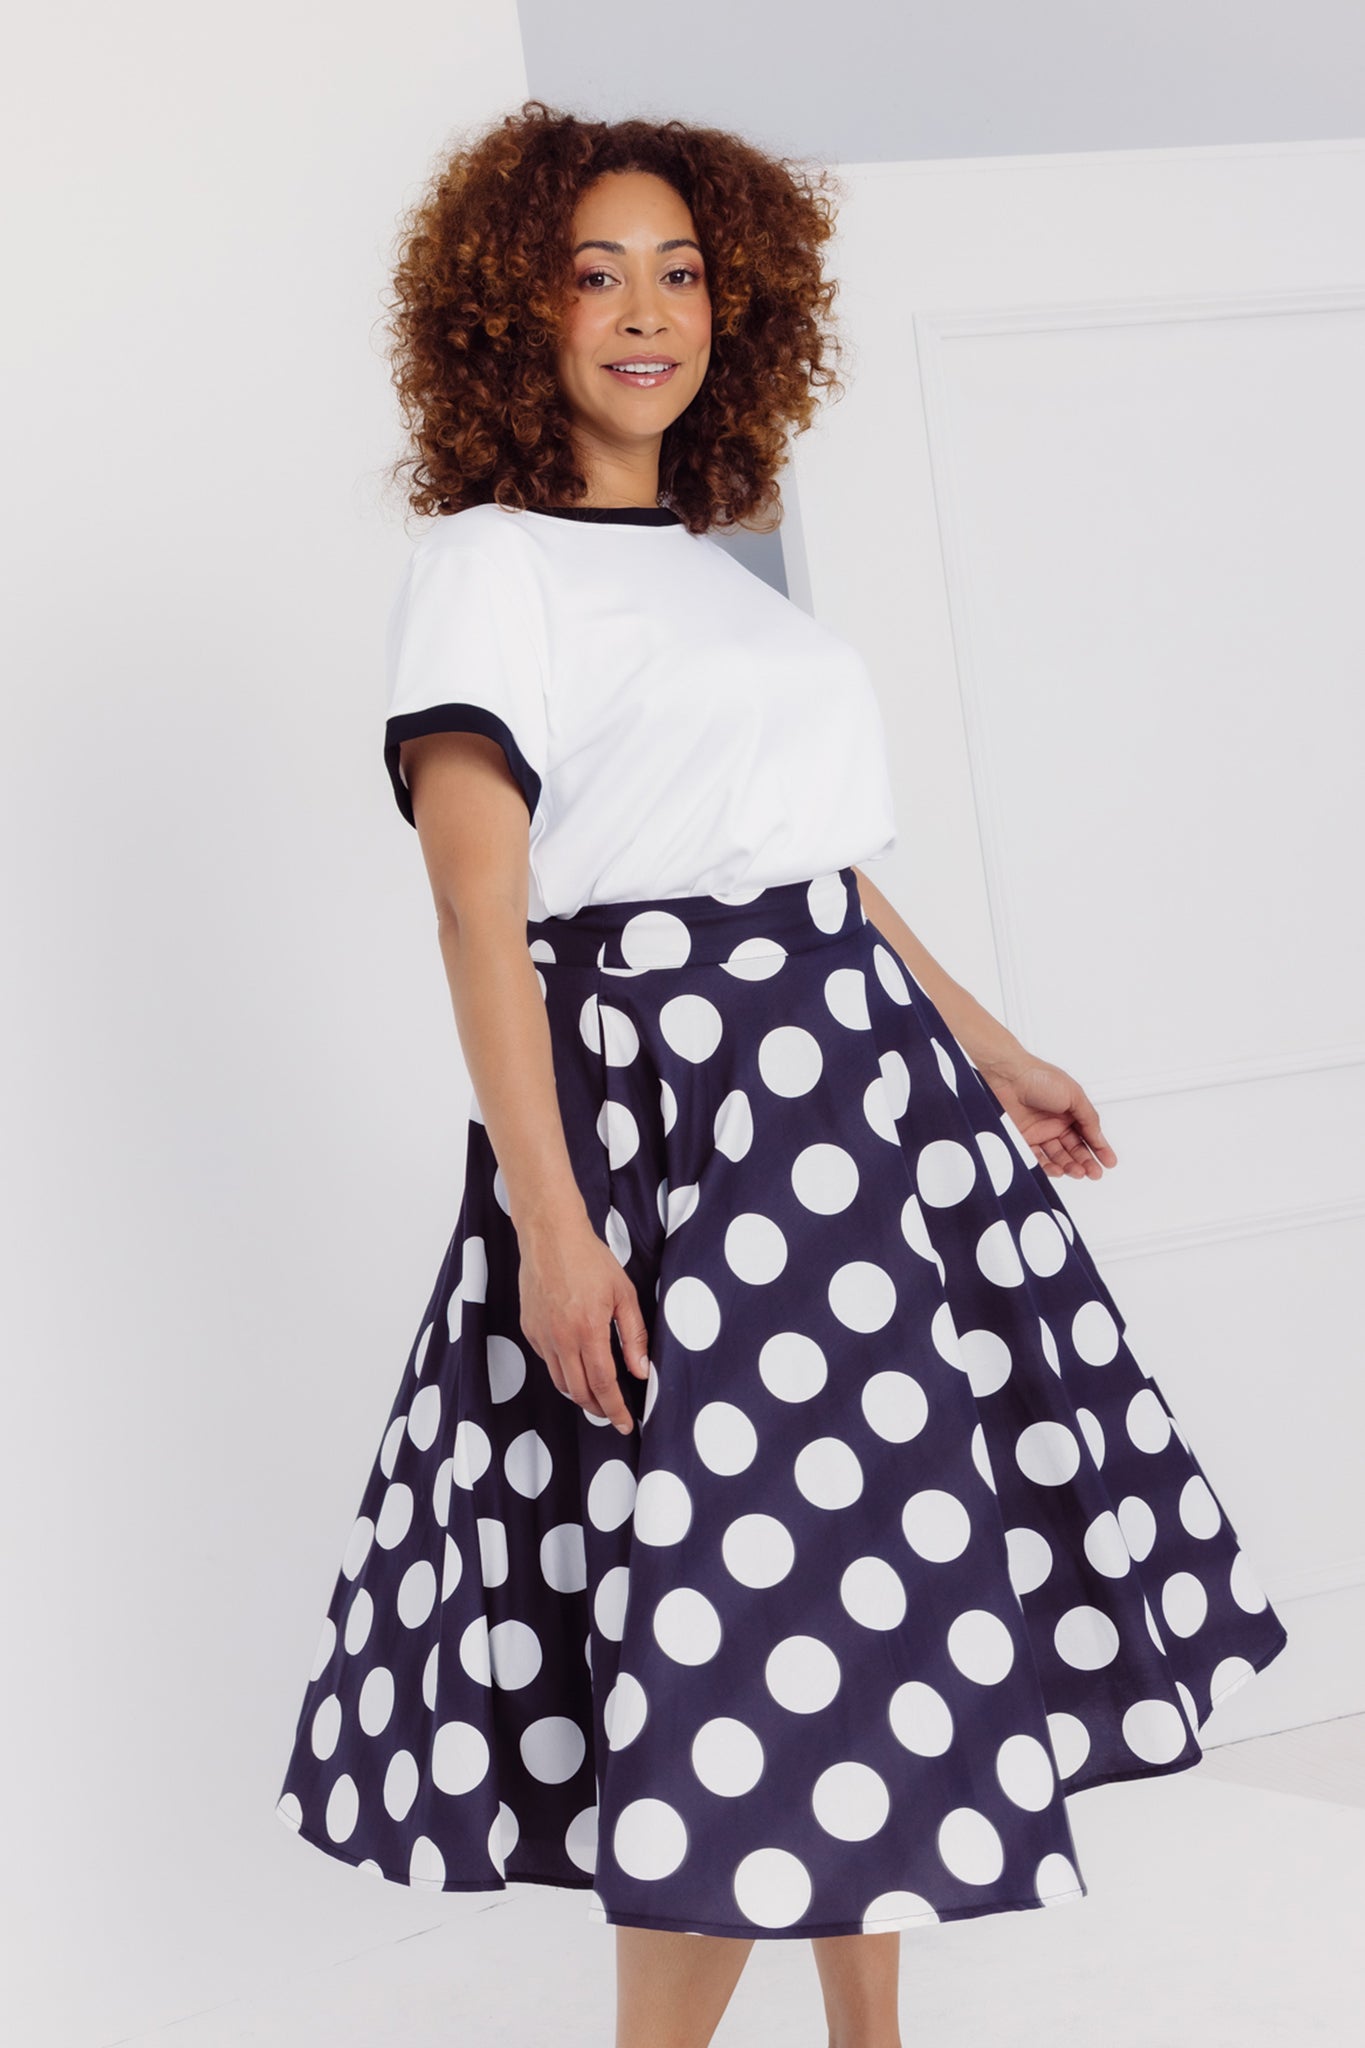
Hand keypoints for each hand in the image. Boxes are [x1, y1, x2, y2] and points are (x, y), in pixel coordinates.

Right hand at [516, 1217, 652, 1433]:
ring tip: (597, 1395)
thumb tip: (641, 1371)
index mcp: (588, 1330)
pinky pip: (548, 1362)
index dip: (615, 1408)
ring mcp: (541, 1335)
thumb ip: (634, 1336)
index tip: (625, 1423)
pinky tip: (577, 1364)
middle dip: (598, 1409)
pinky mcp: (529, 1329)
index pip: (603, 1384)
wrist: (551, 1236)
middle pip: (579, 1391)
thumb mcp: (624, 1295)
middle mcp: (561, 1338)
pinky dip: (564, 1371)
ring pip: (560, 1381)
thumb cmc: (590, 1260)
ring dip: (580, 1394)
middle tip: (613, 1414)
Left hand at [975, 1051, 1117, 1180]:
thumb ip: (1089, 1118)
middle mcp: (1055, 1122)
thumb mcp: (1074, 1096)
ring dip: (1070, 1166)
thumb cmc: (1039, 1078)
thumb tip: (1099, 1137)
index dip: (1100, 1148)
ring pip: (1057, 1156)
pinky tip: (1058, 1169)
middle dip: (1086, 1162)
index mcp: (1070, 1110)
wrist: (1008, 1077)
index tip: (1109, 1162)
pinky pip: (1037, 1158)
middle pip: (1074, 1148)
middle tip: (1094, 1173)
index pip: (1088, 1134)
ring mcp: (1039, 1132)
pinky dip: (1048, 1167)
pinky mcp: (1022, 1139)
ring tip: (1078, 1172)